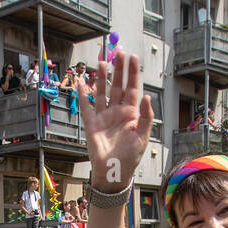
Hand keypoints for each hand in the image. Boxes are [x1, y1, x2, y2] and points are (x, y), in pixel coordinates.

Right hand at [76, 52, 152, 192]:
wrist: (114, 174)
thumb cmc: (130, 158)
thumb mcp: (142, 137)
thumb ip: (145, 116)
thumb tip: (146, 96)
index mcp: (131, 114)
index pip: (132, 89)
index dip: (132, 73)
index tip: (131, 58)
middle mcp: (117, 113)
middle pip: (118, 86)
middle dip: (118, 70)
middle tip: (118, 53)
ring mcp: (104, 117)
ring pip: (102, 93)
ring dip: (101, 78)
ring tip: (102, 62)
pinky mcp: (92, 125)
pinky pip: (86, 107)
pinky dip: (83, 95)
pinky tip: (81, 83)